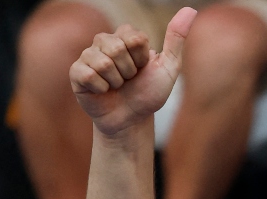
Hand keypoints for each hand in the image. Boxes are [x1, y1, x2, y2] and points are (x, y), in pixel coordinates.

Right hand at [70, 7, 196, 135]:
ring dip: (115, 81)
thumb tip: (190, 10)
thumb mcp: (168, 68)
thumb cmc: (148, 94)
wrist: (131, 120)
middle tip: (128, 80)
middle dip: (128, 71)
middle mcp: (105, 41)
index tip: (142, 69)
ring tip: (116, 86)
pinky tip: (102, 91)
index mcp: (125, 36)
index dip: (141, 58)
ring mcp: (89, 56)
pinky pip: (87, 74)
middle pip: (117, 47)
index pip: (134, 37)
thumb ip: (176, 39)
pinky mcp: (76, 73)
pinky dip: (100, 88)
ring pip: (103, 62)